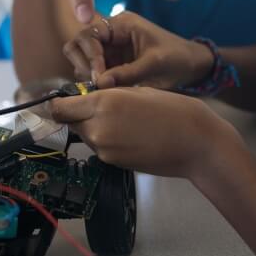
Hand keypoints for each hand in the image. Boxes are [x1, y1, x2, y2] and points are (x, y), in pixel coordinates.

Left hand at [49, 87, 241, 179]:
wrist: (196, 143)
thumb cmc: (173, 109)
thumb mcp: (137, 91)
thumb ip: (108, 95)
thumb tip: (87, 98)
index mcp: (102, 103)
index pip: (59, 108)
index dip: (59, 105)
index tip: (67, 102)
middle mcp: (97, 128)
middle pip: (72, 122)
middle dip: (81, 116)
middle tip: (105, 109)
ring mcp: (104, 149)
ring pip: (87, 136)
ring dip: (96, 128)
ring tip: (125, 122)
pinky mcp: (113, 163)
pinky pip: (101, 148)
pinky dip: (109, 141)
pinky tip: (131, 135)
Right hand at [63, 11, 212, 89]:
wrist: (192, 66)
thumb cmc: (177, 58)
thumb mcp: (154, 65)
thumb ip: (126, 74)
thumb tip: (99, 84)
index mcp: (121, 24)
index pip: (89, 34)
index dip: (90, 55)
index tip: (99, 77)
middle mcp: (111, 34)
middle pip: (79, 44)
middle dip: (83, 64)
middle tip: (95, 83)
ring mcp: (110, 49)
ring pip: (83, 59)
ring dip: (87, 75)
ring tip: (103, 88)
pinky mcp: (112, 64)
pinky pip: (93, 72)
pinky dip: (95, 82)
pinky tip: (106, 91)